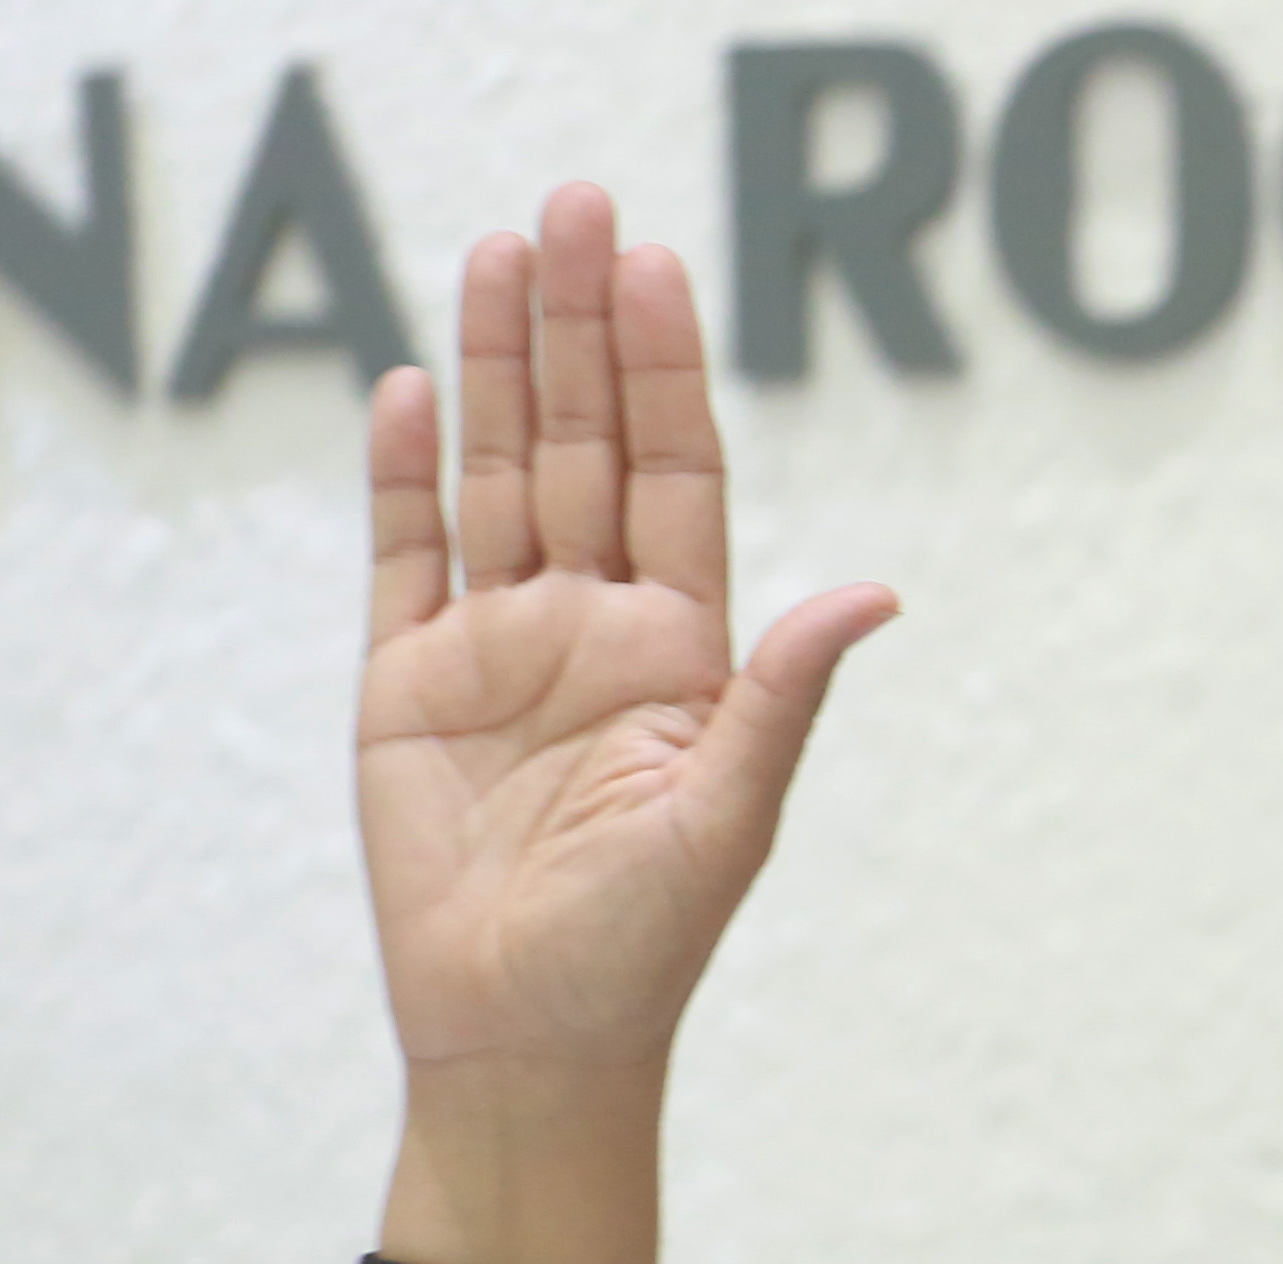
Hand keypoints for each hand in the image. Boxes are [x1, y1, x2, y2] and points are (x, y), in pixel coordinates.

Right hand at [356, 183, 892, 1095]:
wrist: (525, 1039)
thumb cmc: (641, 948)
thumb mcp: (728, 815)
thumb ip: (784, 695)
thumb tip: (878, 596)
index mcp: (678, 650)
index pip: (675, 476)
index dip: (664, 371)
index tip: (653, 264)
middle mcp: (590, 629)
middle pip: (586, 447)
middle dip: (580, 329)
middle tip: (574, 205)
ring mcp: (496, 649)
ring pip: (498, 477)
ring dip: (500, 368)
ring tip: (499, 252)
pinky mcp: (406, 685)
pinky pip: (404, 557)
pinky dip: (406, 476)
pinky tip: (414, 389)